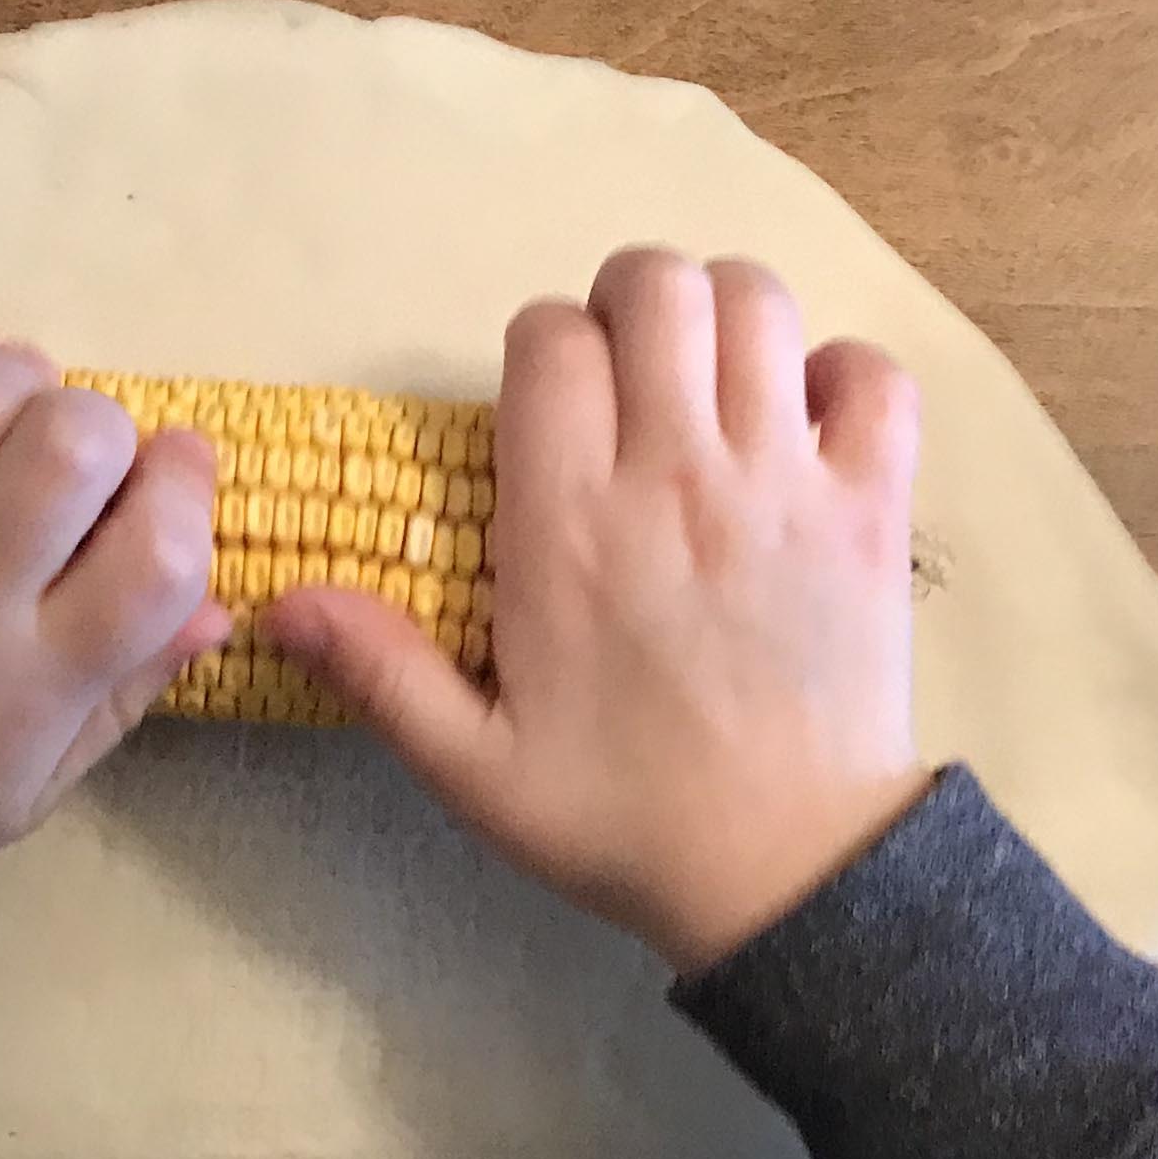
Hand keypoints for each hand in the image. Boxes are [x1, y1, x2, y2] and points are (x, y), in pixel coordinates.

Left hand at [0, 320, 228, 914]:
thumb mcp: (35, 783)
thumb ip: (130, 690)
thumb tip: (218, 603)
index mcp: (30, 686)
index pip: (158, 556)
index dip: (188, 488)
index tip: (176, 467)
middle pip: (75, 445)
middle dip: (106, 427)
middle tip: (81, 457)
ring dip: (27, 381)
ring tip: (14, 418)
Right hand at [267, 249, 930, 972]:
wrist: (789, 873)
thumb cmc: (624, 818)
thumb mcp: (476, 769)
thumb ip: (381, 671)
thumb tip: (281, 599)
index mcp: (569, 525)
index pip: (549, 339)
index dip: (543, 348)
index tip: (550, 406)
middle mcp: (676, 476)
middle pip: (657, 285)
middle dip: (631, 302)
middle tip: (630, 372)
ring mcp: (787, 482)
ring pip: (757, 305)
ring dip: (729, 320)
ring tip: (713, 384)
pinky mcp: (872, 506)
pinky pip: (876, 375)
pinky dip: (845, 374)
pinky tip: (812, 423)